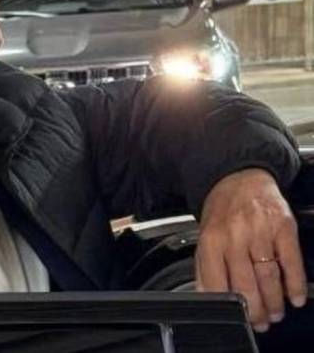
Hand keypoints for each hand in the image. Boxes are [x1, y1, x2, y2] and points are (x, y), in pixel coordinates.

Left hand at [196, 168, 306, 331]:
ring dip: (274, 301)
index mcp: (211, 240)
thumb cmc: (222, 210)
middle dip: (255, 310)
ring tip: (275, 313)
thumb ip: (205, 264)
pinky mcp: (282, 227)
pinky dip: (294, 283)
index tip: (238, 319)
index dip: (230, 307)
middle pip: (246, 285)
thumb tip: (206, 294)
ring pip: (268, 277)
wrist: (239, 177)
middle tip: (261, 322)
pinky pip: (291, 261)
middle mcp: (234, 236)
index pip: (218, 282)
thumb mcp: (205, 234)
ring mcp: (260, 231)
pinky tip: (294, 296)